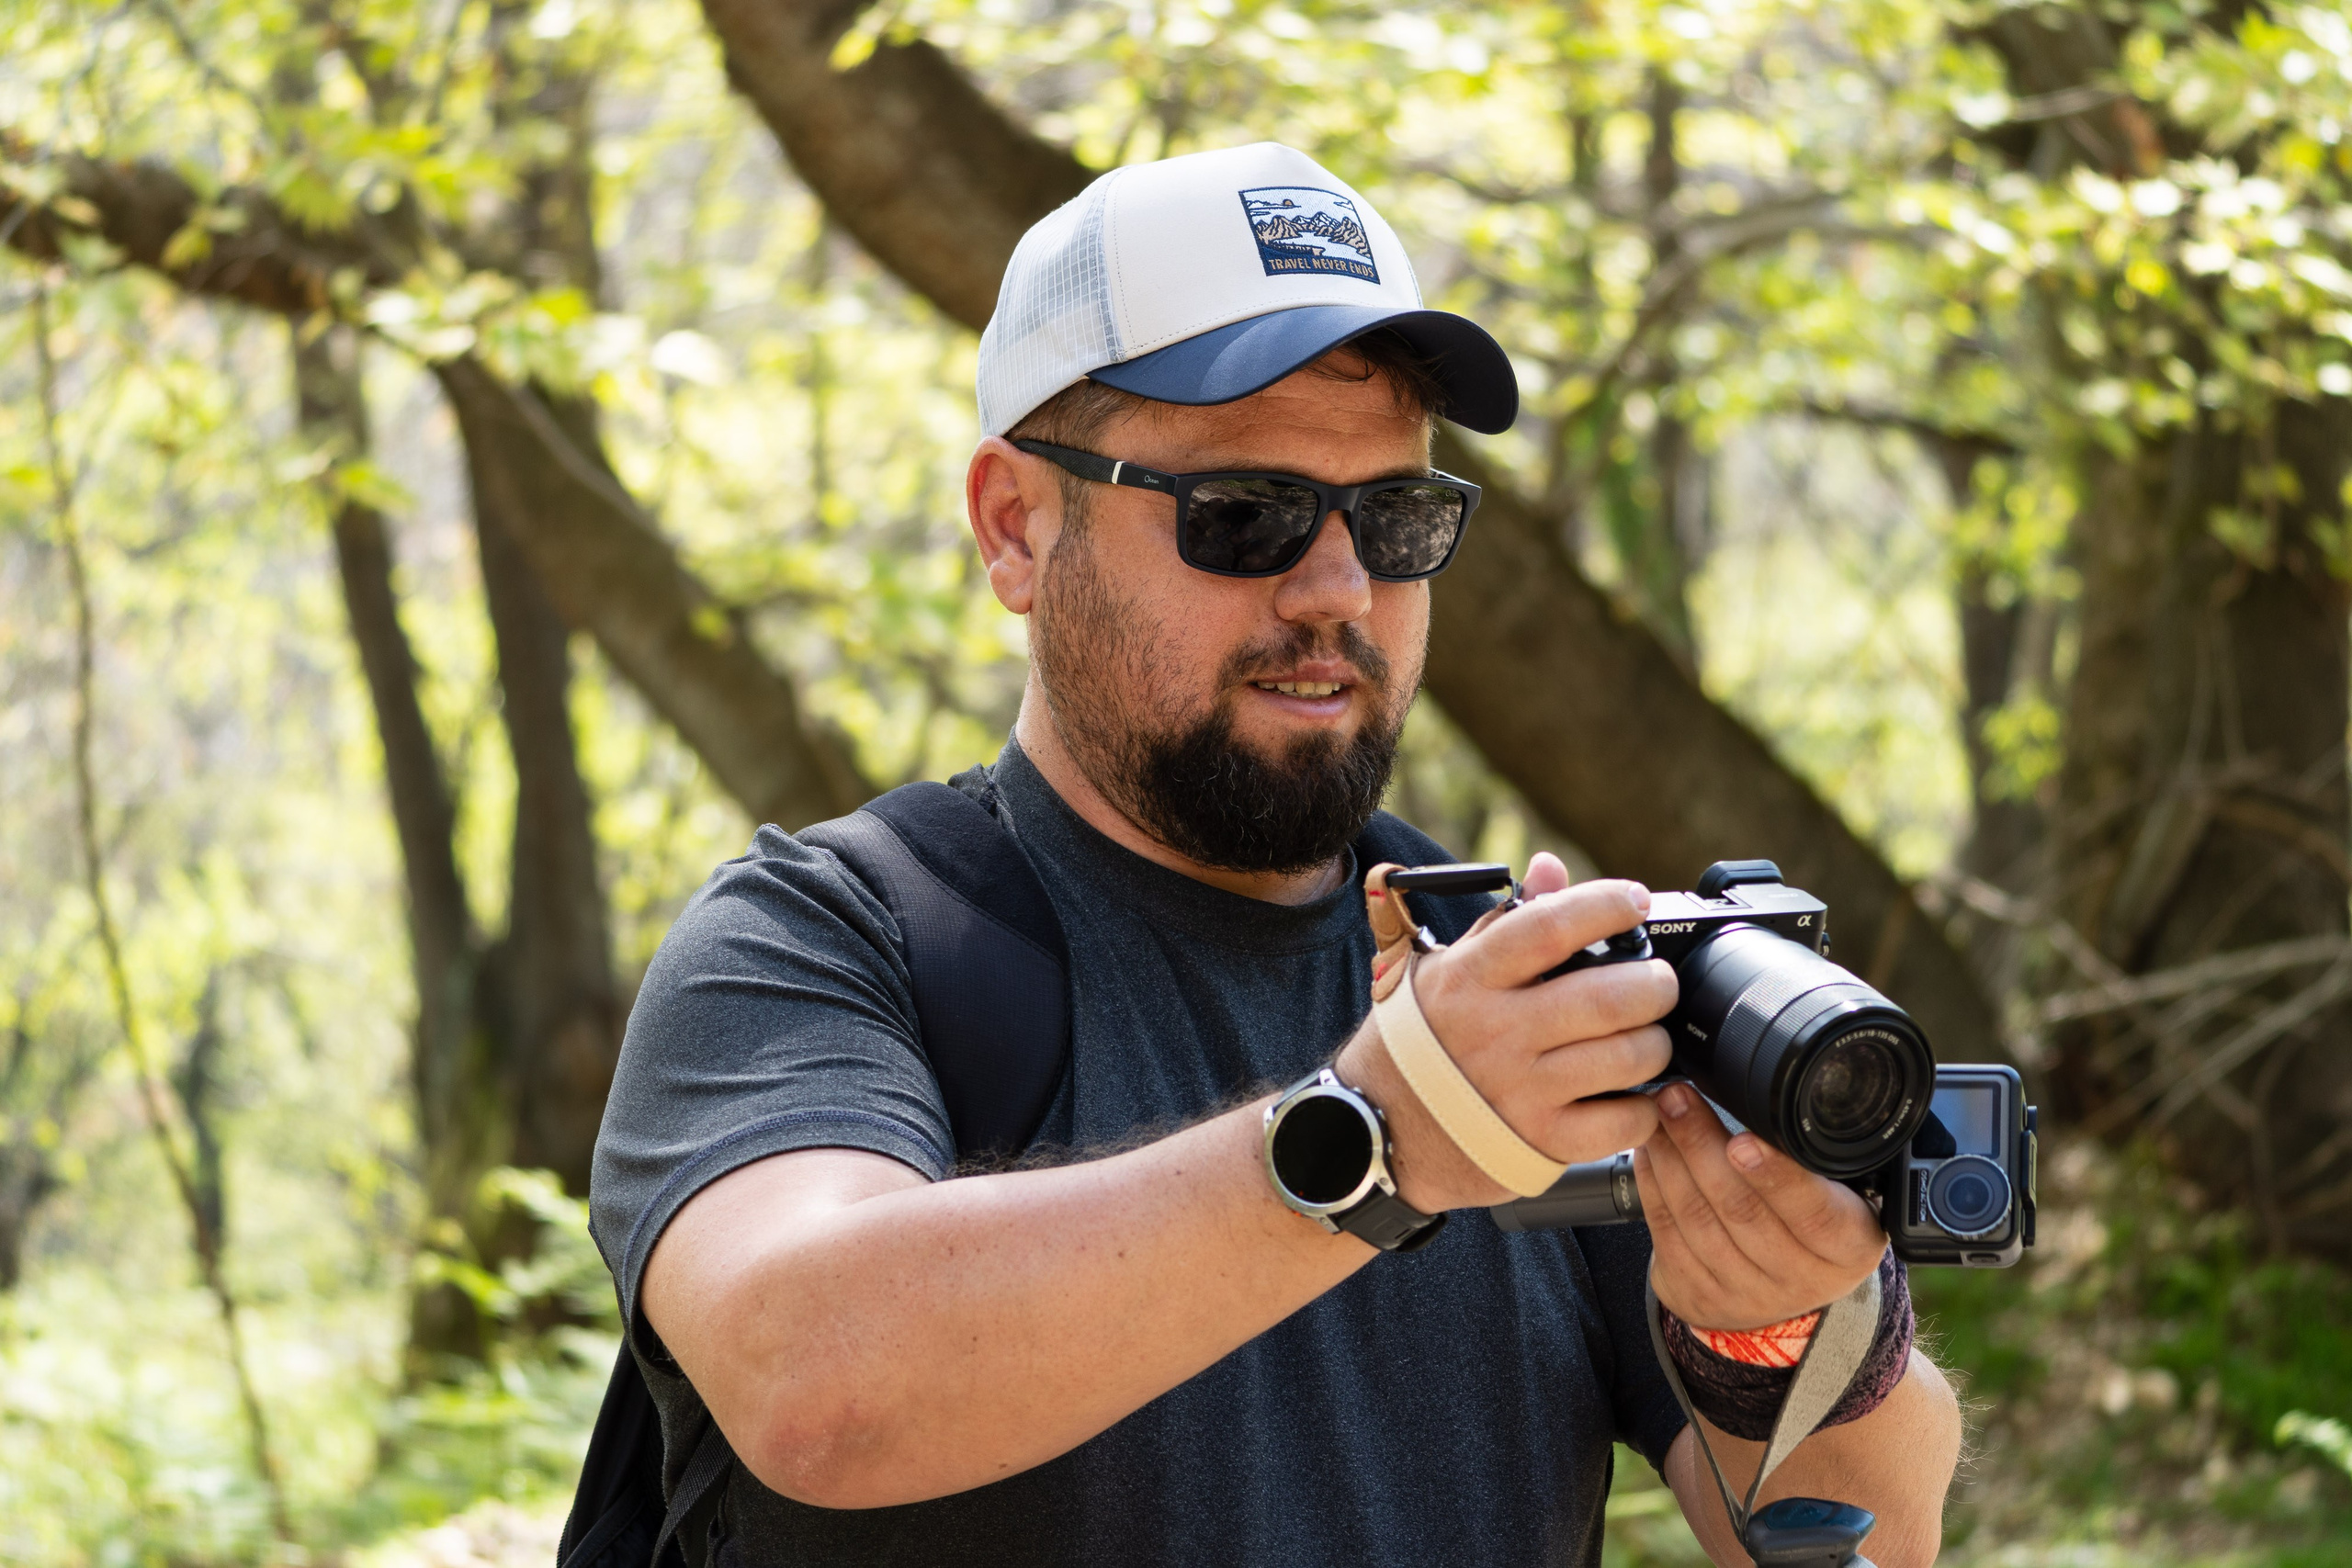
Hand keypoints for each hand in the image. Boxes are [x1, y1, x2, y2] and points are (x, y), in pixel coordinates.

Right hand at [1335, 852, 1674, 1211]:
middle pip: (1609, 997)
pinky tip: (1633, 1093)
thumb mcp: (1447, 971)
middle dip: (1654, 984)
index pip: (1549, 927)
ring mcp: (1520, 1091)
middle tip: (1657, 983)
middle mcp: (1496, 1032)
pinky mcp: (1541, 1143)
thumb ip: (1507, 922)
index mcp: (1472, 979)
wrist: (1379, 1129)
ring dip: (1655, 1044)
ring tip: (1646, 1037)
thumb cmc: (1423, 1041)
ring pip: (1628, 1058)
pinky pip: (1625, 1122)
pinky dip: (1645, 1107)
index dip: (1604, 905)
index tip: (1633, 900)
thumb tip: (1552, 869)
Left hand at [1636, 1082, 1886, 1330]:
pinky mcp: (1700, 1297)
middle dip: (1701, 1144)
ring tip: (1657, 1114)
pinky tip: (1648, 1151)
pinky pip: (1667, 1235)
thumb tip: (1766, 1088)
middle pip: (1742, 1209)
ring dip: (1670, 1159)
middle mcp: (1802, 1279)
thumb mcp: (1839, 1191)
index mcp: (1849, 1246)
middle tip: (1677, 1097)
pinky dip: (1652, 1186)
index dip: (1777, 1176)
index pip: (1814, 1212)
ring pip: (1698, 1220)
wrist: (1782, 1285)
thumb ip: (1815, 1155)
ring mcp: (1747, 1295)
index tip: (1743, 1139)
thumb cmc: (1811, 1218)